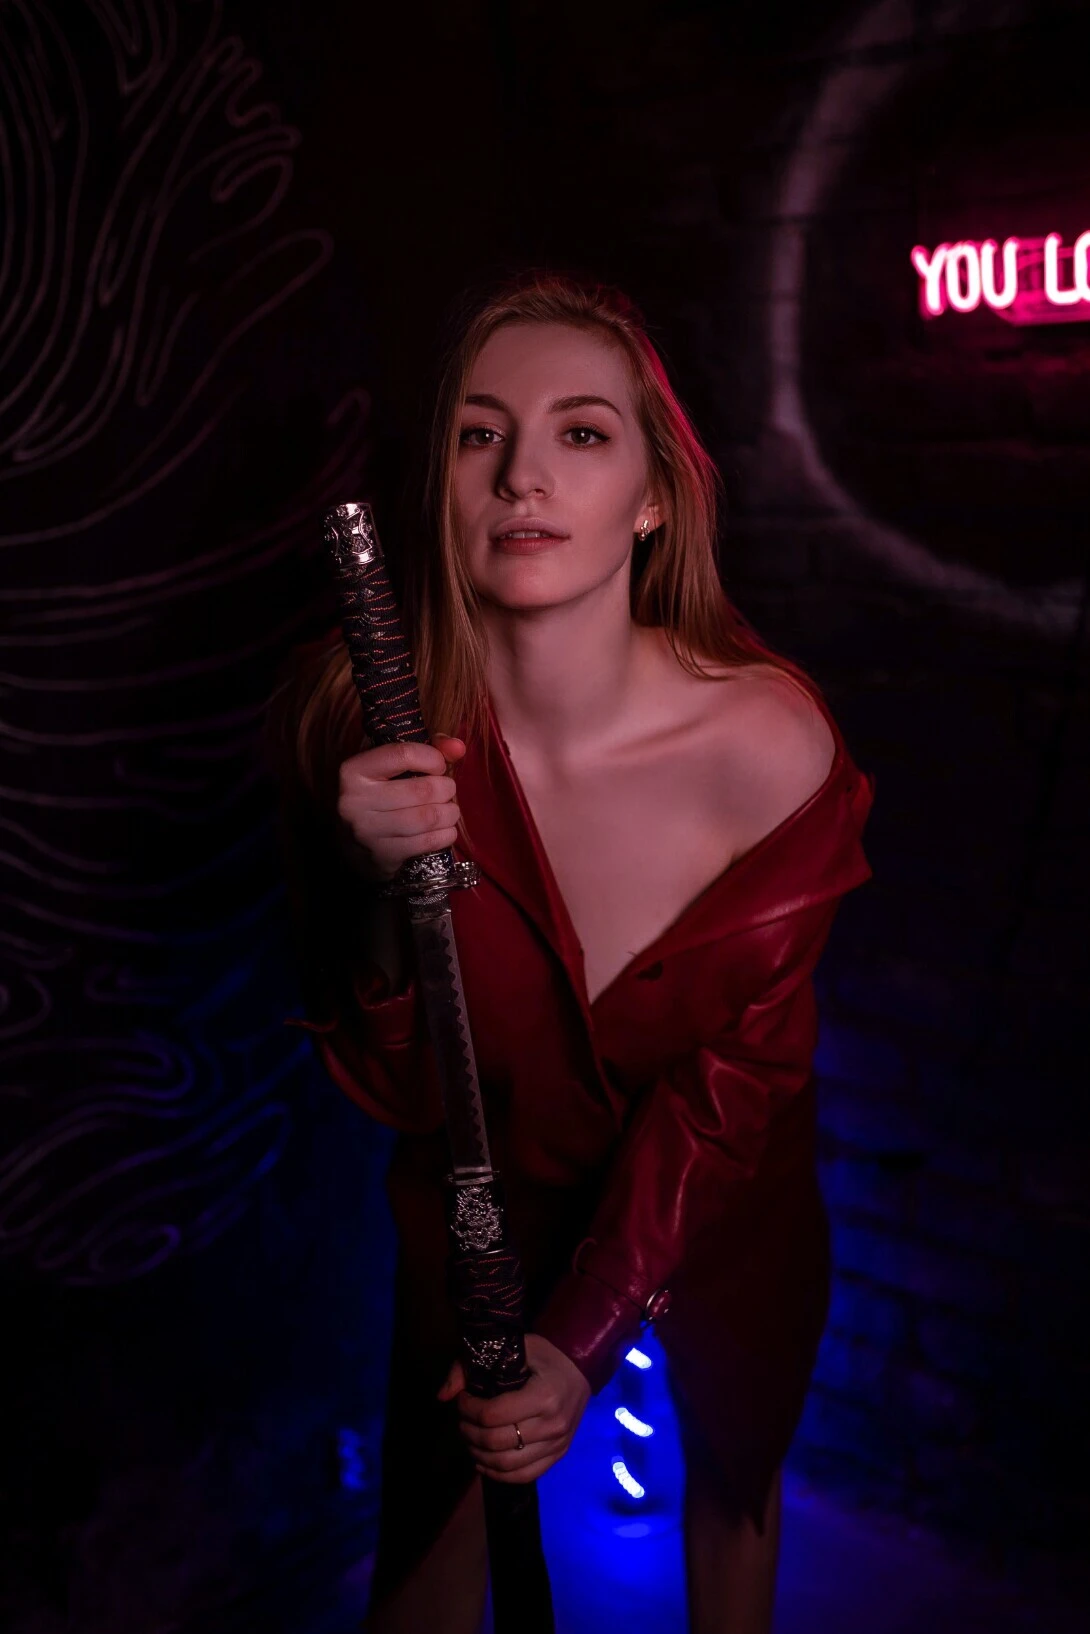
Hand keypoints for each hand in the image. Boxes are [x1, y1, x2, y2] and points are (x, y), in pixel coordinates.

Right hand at [336, 732, 466, 881]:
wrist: (352, 845)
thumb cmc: (378, 797)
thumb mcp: (391, 768)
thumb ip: (427, 751)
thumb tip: (458, 747)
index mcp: (354, 771)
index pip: (403, 755)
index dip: (432, 758)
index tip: (439, 766)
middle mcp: (355, 800)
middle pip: (420, 790)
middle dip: (446, 789)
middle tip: (448, 791)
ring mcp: (367, 831)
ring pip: (426, 818)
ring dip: (449, 813)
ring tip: (450, 811)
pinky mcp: (382, 855)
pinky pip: (426, 842)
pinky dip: (446, 835)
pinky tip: (446, 830)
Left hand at [437, 1333, 591, 1483]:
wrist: (582, 1368)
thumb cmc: (546, 1355)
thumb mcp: (513, 1347)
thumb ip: (473, 1367)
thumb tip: (443, 1395)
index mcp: (544, 1396)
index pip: (492, 1415)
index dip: (468, 1410)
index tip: (462, 1400)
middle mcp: (553, 1425)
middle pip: (496, 1442)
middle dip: (469, 1433)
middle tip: (462, 1420)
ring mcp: (558, 1444)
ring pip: (507, 1465)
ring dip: (479, 1455)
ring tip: (470, 1440)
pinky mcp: (558, 1455)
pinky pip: (524, 1476)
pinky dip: (499, 1474)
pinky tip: (484, 1462)